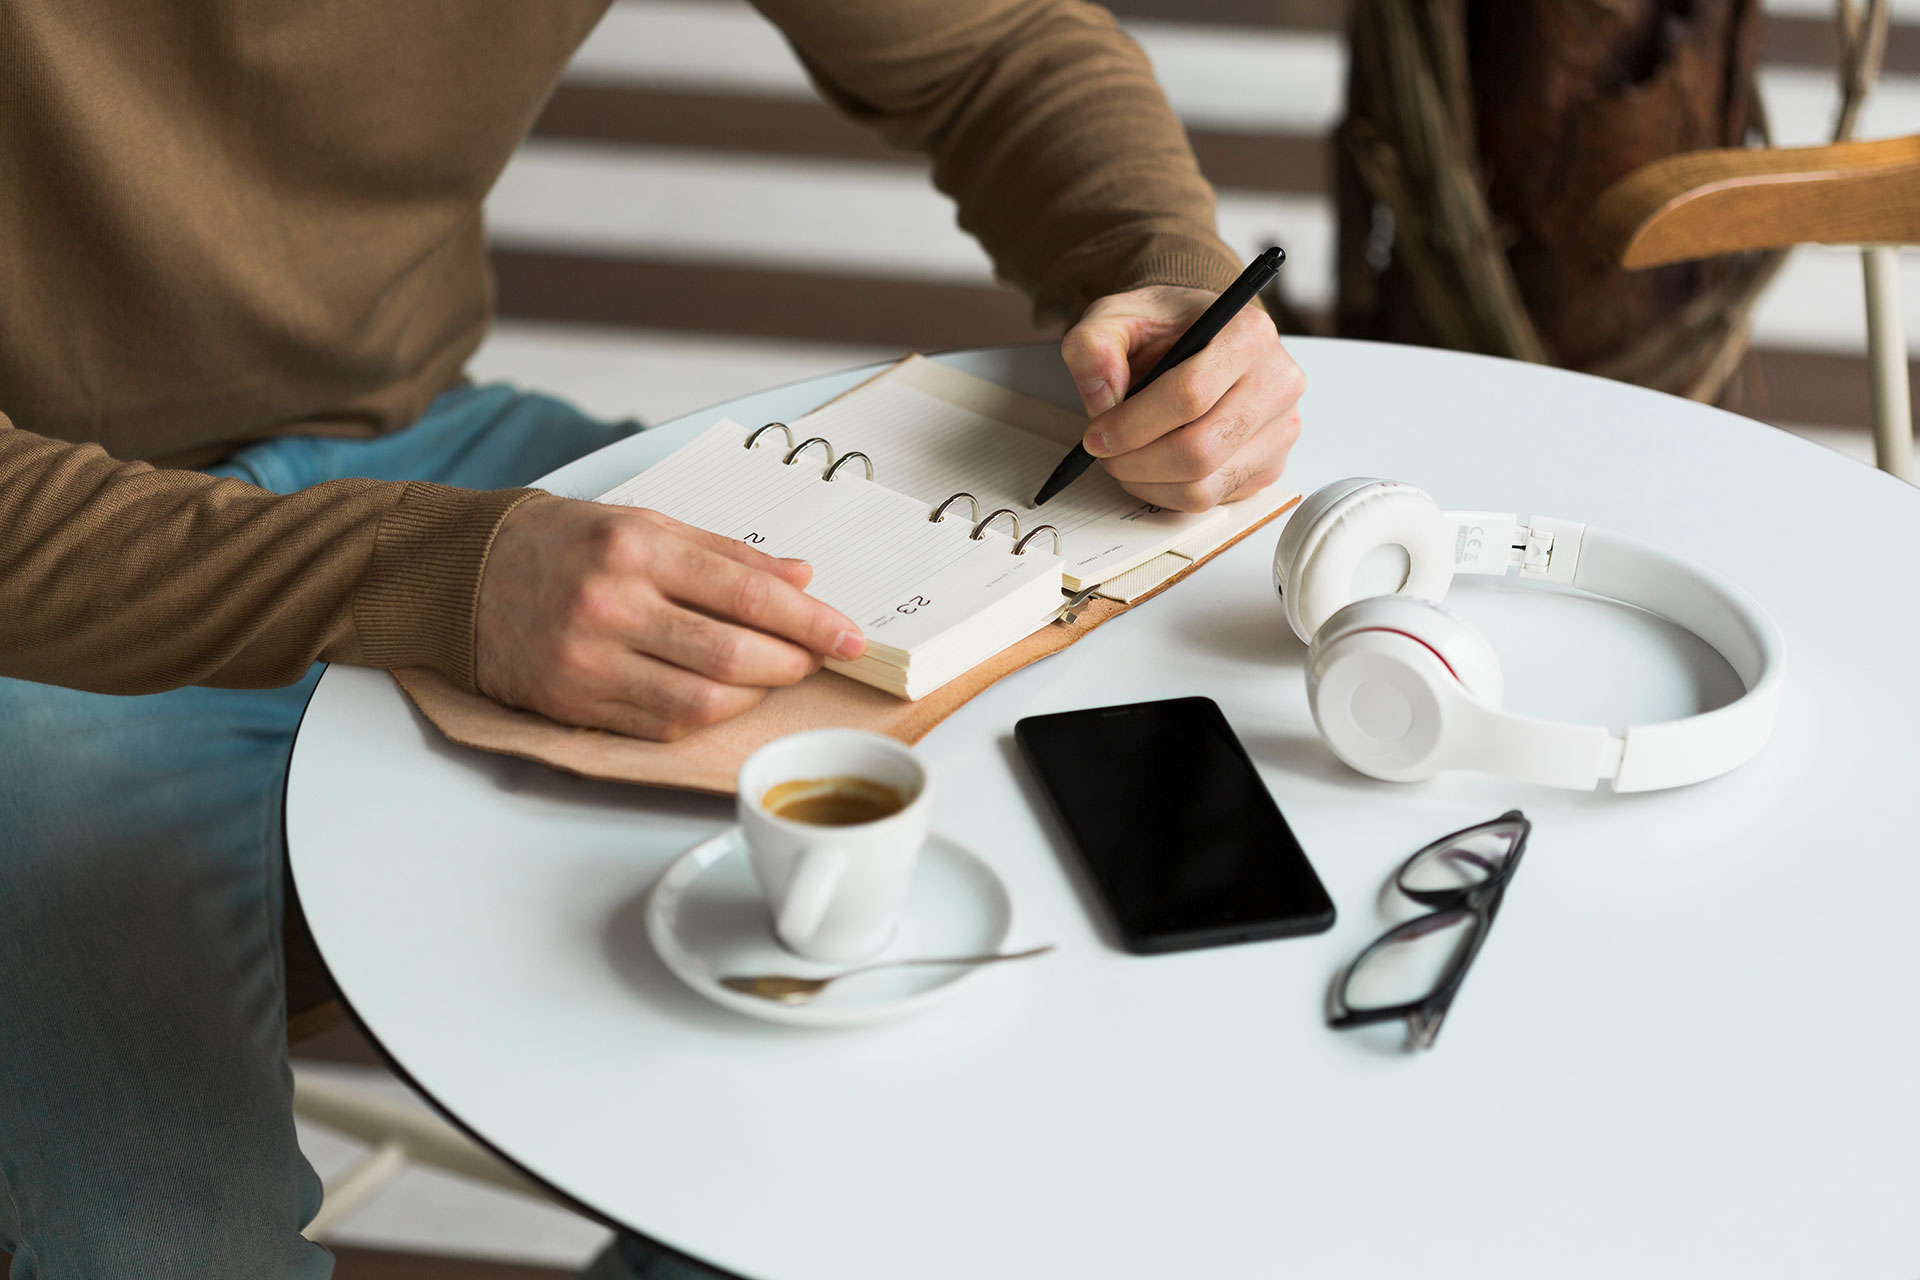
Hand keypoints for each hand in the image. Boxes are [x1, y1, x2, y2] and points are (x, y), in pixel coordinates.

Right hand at [474, 497, 864, 740]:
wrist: (463, 575)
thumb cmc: (564, 544)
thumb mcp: (644, 523)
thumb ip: (726, 553)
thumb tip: (802, 580)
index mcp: (636, 548)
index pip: (748, 593)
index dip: (810, 621)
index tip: (850, 636)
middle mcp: (611, 604)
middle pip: (733, 652)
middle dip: (793, 662)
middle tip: (817, 658)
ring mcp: (589, 660)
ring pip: (703, 699)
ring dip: (755, 695)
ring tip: (774, 676)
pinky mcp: (574, 702)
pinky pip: (663, 725)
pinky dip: (708, 715)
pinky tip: (726, 696)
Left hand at [1060, 284, 1304, 510]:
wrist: (1199, 337)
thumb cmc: (1166, 327)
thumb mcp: (1117, 315)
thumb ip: (1094, 345)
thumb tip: (1101, 396)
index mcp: (1248, 334)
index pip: (1190, 395)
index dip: (1133, 424)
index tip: (1097, 434)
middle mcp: (1277, 382)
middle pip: (1198, 451)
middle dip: (1136, 461)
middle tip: (1104, 453)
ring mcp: (1280, 429)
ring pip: (1202, 486)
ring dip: (1147, 483)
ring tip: (1125, 458)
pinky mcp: (1270, 465)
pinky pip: (1210, 499)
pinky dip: (1167, 492)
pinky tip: (1153, 465)